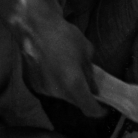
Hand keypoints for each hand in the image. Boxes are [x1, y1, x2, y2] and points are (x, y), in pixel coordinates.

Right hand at [0, 0, 104, 116]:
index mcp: (74, 85)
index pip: (89, 109)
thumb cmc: (63, 36)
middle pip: (75, 102)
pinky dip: (55, 82)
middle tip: (88, 82)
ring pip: (62, 95)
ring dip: (68, 87)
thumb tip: (93, 86)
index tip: (103, 106)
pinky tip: (54, 66)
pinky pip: (50, 88)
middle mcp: (57, 92)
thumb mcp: (87, 52)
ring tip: (68, 68)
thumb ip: (90, 74)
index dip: (99, 110)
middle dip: (83, 95)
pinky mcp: (34, 84)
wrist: (34, 27)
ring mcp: (44, 89)